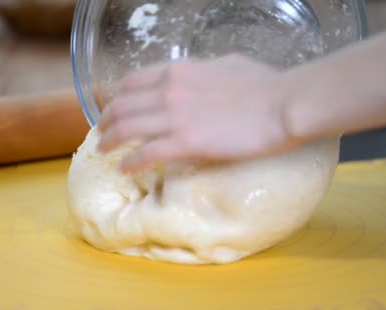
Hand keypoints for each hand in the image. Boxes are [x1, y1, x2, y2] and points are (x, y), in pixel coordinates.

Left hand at [97, 54, 299, 172]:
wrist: (284, 104)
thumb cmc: (265, 85)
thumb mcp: (229, 65)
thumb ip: (206, 71)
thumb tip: (203, 76)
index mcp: (178, 71)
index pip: (133, 82)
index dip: (118, 96)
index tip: (114, 108)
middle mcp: (169, 90)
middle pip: (122, 105)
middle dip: (107, 120)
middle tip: (101, 132)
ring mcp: (175, 117)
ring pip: (127, 129)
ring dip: (110, 141)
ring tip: (102, 151)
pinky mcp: (186, 143)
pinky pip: (146, 154)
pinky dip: (130, 162)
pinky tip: (124, 169)